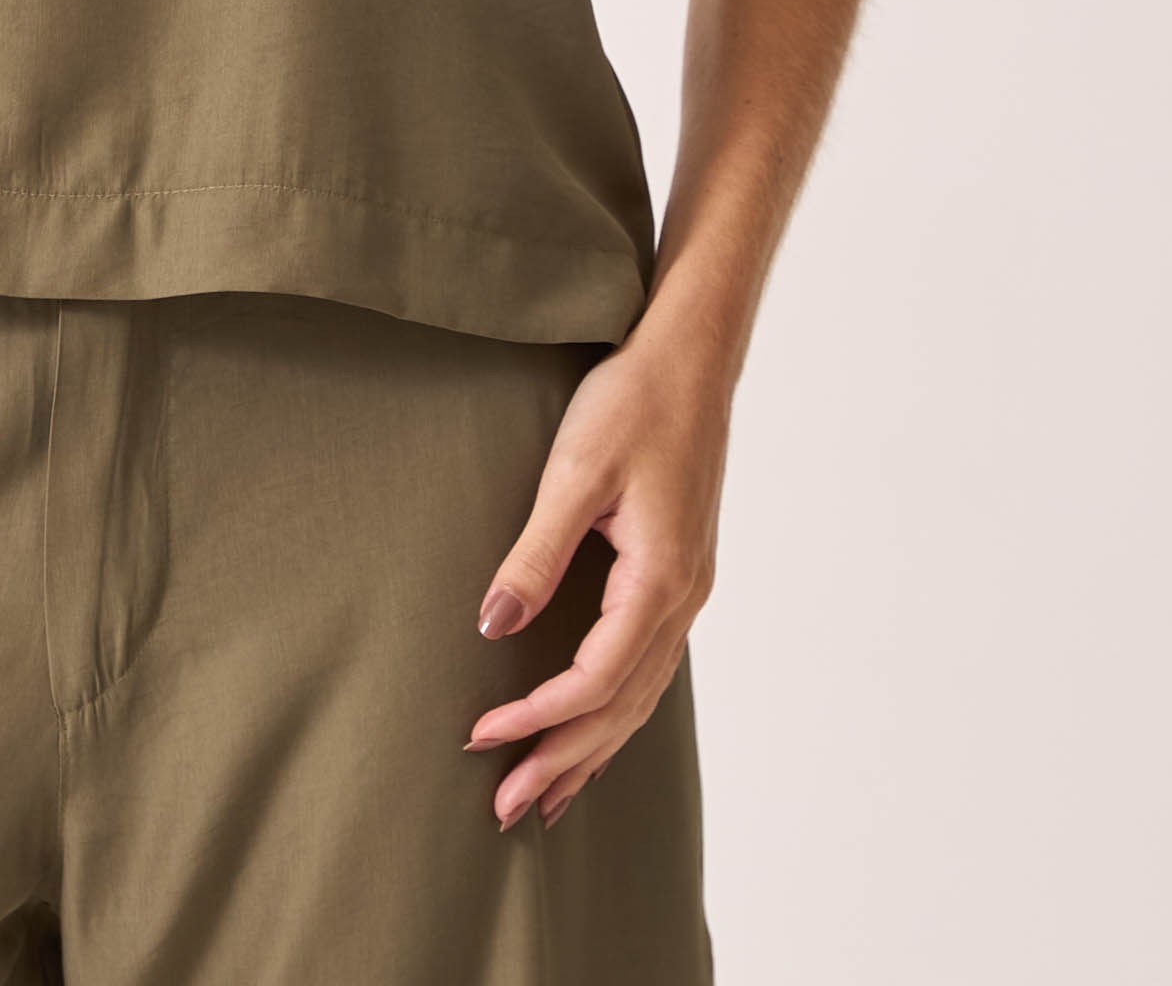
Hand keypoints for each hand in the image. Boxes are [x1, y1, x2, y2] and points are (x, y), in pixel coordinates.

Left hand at [465, 333, 729, 829]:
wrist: (690, 359)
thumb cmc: (632, 403)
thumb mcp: (574, 473)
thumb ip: (535, 553)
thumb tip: (492, 625)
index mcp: (660, 581)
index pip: (595, 680)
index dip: (538, 717)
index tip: (481, 737)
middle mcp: (684, 600)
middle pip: (622, 708)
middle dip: (563, 762)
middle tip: (506, 811)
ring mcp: (688, 591)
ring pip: (640, 697)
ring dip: (591, 749)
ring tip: (545, 797)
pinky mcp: (679, 576)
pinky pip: (649, 668)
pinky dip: (615, 711)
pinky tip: (592, 730)